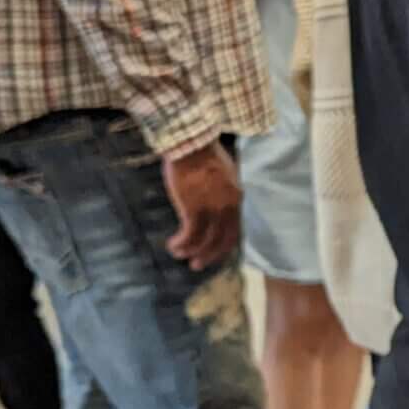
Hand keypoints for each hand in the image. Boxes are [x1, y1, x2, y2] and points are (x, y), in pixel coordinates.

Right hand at [162, 143, 241, 269]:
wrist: (192, 143)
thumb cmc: (203, 153)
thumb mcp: (223, 173)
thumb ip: (224, 190)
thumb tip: (217, 202)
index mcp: (236, 198)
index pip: (234, 230)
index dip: (223, 246)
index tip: (213, 253)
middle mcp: (228, 207)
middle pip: (221, 241)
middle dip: (209, 256)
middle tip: (197, 265)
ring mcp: (212, 209)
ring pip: (204, 241)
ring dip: (191, 252)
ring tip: (179, 255)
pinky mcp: (194, 209)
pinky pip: (190, 235)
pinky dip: (181, 244)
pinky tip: (172, 245)